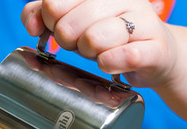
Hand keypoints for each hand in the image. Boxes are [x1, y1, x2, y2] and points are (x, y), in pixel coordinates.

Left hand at [21, 0, 178, 87]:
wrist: (155, 56)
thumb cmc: (109, 36)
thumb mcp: (74, 20)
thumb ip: (43, 14)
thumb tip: (31, 26)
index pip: (53, 3)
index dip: (51, 23)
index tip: (61, 28)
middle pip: (68, 26)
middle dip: (70, 42)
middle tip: (84, 44)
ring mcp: (143, 20)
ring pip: (94, 39)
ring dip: (90, 54)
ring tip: (100, 53)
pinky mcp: (155, 48)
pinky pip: (124, 56)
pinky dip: (110, 64)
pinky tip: (110, 63)